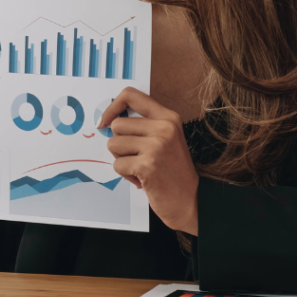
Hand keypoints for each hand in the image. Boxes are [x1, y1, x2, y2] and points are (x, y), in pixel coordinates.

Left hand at [99, 87, 199, 234]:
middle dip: (120, 144)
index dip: (112, 107)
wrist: (192, 201)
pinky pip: (117, 164)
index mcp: (168, 117)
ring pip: (113, 144)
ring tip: (141, 168)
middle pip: (117, 125)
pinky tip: (142, 179)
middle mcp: (163, 127)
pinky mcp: (147, 165)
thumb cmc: (173, 171)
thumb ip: (144, 125)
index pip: (131, 95)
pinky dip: (125, 174)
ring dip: (122, 159)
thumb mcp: (165, 139)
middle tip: (137, 158)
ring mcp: (156, 146)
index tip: (105, 121)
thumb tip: (109, 119)